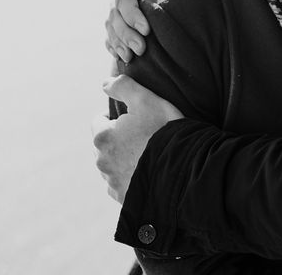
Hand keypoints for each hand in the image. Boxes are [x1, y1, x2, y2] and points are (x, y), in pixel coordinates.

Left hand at [92, 74, 183, 203]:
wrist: (183, 170)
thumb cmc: (164, 131)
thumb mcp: (146, 99)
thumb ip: (123, 86)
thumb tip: (105, 83)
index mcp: (103, 137)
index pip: (98, 121)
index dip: (116, 116)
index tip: (133, 117)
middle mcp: (102, 162)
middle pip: (104, 144)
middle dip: (118, 139)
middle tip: (143, 135)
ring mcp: (113, 182)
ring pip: (112, 165)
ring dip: (123, 159)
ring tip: (147, 154)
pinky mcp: (124, 198)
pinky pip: (122, 185)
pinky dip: (131, 179)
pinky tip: (148, 172)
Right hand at [106, 0, 193, 60]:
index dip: (131, 15)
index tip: (146, 30)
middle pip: (113, 14)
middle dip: (125, 34)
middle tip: (140, 50)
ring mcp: (117, 2)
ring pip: (110, 25)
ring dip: (118, 42)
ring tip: (130, 58)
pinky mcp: (121, 14)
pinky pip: (112, 31)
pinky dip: (115, 44)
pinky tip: (122, 58)